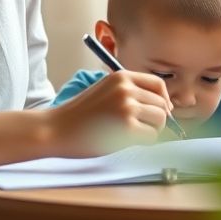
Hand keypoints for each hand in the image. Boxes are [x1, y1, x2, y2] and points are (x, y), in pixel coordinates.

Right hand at [52, 70, 173, 157]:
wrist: (57, 128)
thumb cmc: (80, 115)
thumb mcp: (105, 91)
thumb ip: (130, 93)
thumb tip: (162, 107)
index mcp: (121, 77)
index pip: (158, 84)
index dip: (163, 101)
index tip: (159, 112)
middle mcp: (127, 88)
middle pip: (162, 105)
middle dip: (155, 120)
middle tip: (140, 129)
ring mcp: (127, 107)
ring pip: (160, 121)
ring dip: (151, 131)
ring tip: (130, 135)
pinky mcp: (127, 127)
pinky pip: (152, 137)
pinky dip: (144, 142)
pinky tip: (125, 141)